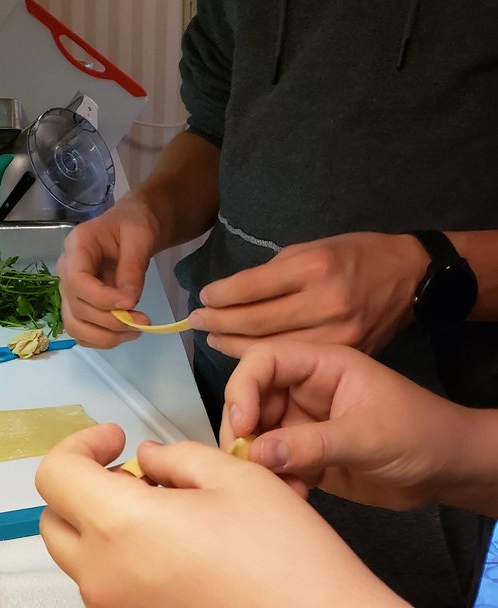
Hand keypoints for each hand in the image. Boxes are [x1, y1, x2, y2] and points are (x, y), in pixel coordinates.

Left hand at [36, 424, 388, 607]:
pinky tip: (192, 590)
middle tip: (145, 488)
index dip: (79, 447)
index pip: (54, 474)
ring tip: (182, 541)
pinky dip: (132, 589)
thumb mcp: (240, 480)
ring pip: (88, 571)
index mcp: (118, 526)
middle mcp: (101, 582)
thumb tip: (146, 462)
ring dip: (113, 544)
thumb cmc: (291, 561)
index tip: (119, 442)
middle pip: (56, 526)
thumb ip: (177, 459)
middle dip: (86, 495)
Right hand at [55, 196, 159, 347]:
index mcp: (77, 246)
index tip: (132, 303)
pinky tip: (124, 333)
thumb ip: (133, 267)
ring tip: (135, 332)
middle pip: (77, 308)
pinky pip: (82, 332)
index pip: (78, 281)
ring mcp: (68, 291)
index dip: (103, 299)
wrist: (131, 229)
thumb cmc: (134, 226)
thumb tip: (129, 302)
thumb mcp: (140, 237)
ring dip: (105, 337)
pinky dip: (102, 340)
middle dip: (110, 321)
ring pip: (75, 326)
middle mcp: (65, 271)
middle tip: (142, 321)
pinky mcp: (77, 306)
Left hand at [195, 232, 427, 357]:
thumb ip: (274, 272)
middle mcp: (324, 303)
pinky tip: (245, 352)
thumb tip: (232, 293)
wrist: (411, 277)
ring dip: (232, 345)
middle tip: (196, 322)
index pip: (250, 288)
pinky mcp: (343, 355)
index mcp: (314, 267)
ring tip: (212, 337)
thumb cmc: (357, 256)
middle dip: (218, 323)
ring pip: (269, 348)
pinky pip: (292, 360)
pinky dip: (263, 357)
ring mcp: (335, 334)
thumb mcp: (314, 247)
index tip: (203, 298)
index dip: (219, 296)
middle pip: (253, 322)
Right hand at [219, 342, 465, 508]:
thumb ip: (312, 444)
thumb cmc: (420, 435)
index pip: (263, 362)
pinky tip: (297, 495)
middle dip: (243, 433)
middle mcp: (305, 392)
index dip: (243, 389)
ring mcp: (303, 425)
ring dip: (259, 465)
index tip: (244, 426)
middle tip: (247, 465)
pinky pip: (274, 466)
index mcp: (322, 367)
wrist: (447, 471)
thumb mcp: (366, 437)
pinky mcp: (306, 457)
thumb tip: (256, 454)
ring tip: (281, 487)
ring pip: (257, 438)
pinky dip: (276, 483)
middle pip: (250, 401)